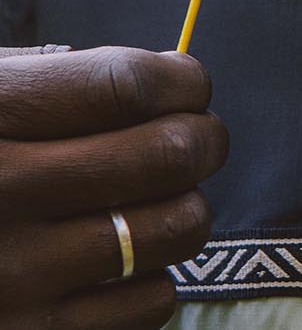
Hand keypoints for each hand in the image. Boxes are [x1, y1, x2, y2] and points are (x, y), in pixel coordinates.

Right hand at [0, 45, 227, 328]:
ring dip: (185, 207)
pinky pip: (149, 302)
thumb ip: (57, 81)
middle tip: (197, 139)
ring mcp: (11, 278)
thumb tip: (167, 85)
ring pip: (174, 229)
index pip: (123, 85)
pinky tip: (119, 261)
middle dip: (202, 139)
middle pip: (164, 154)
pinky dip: (152, 277)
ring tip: (160, 200)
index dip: (180, 79)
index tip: (189, 85)